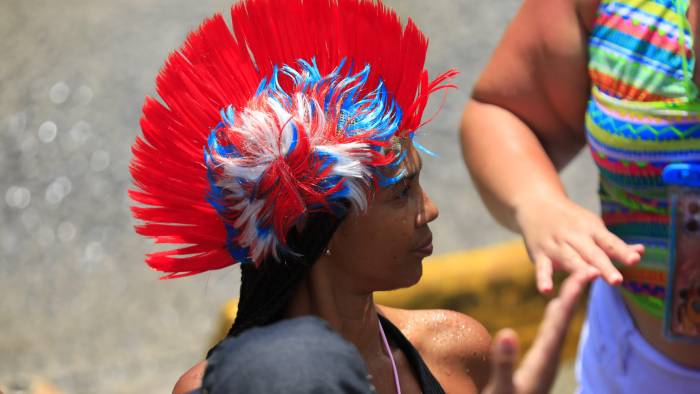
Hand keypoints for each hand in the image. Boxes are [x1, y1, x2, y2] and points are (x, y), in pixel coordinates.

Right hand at [483, 271, 591, 393]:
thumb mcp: (500, 388)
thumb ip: (505, 363)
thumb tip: (509, 331)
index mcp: (541, 361)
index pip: (559, 322)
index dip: (571, 296)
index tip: (584, 274)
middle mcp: (547, 359)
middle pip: (564, 321)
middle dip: (576, 295)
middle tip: (588, 269)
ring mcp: (543, 363)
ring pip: (559, 327)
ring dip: (568, 304)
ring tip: (575, 285)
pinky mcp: (537, 366)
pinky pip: (551, 333)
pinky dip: (555, 317)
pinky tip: (554, 314)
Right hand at [515, 196, 643, 293]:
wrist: (536, 205)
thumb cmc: (571, 220)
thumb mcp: (593, 226)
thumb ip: (614, 244)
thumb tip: (641, 253)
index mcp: (591, 229)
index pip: (609, 242)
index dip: (622, 251)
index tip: (635, 260)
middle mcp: (574, 237)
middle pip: (591, 254)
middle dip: (604, 267)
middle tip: (617, 281)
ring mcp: (556, 245)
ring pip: (569, 260)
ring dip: (579, 270)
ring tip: (591, 279)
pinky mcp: (539, 254)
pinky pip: (542, 268)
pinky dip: (543, 279)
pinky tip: (546, 290)